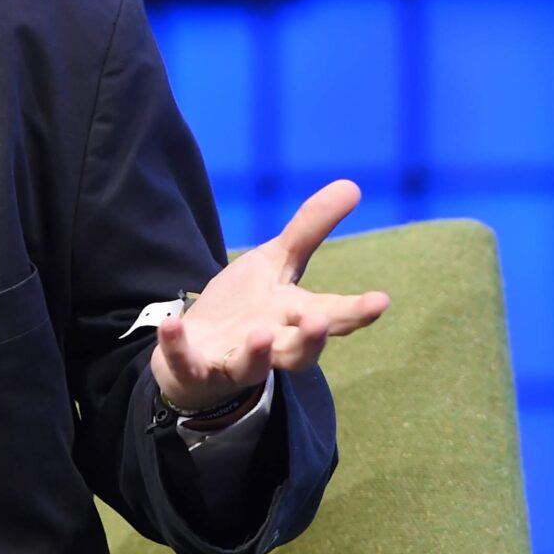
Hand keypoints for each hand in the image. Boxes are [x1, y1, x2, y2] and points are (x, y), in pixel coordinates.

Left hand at [151, 177, 389, 414]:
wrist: (195, 351)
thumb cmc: (246, 308)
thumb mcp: (275, 262)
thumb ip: (309, 230)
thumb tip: (352, 185)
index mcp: (294, 318)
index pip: (333, 317)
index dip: (357, 312)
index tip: (381, 301)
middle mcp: (271, 345)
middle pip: (299, 352)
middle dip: (311, 340)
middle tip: (320, 323)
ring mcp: (233, 360)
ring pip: (252, 367)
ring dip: (257, 352)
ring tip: (261, 335)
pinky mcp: (194, 367)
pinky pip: (186, 361)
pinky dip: (178, 345)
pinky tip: (172, 322)